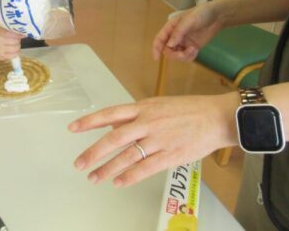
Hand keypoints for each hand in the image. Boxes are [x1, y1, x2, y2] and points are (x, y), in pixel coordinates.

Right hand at [0, 26, 21, 59]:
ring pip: (16, 48)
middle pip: (15, 41)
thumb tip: (21, 30)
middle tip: (16, 39)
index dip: (18, 33)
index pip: (11, 33)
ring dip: (17, 46)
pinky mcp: (1, 57)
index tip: (21, 33)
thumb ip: (7, 29)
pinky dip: (15, 53)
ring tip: (14, 44)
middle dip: (18, 40)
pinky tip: (13, 50)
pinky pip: (13, 55)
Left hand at [69, 94, 238, 186]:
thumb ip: (134, 116)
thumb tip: (113, 125)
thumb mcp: (157, 105)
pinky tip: (118, 182)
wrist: (216, 117)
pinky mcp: (171, 155)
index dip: (89, 121)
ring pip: (127, 156)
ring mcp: (159, 139)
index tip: (72, 128)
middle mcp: (147, 122)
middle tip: (79, 164)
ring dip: (108, 169)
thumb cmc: (187, 110)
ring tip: (94, 177)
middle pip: (114, 138)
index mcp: (143, 107)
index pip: (110, 113)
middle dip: (93, 152)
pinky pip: (146, 168)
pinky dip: (130, 176)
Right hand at [152, 3, 224, 61]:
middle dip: (175, 55)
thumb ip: (178, 32)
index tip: (156, 58)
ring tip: (194, 50)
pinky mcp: (192, 47)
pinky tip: (196, 51)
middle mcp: (175, 36)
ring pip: (177, 55)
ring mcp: (183, 42)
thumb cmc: (201, 13)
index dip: (156, 48)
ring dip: (184, 56)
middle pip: (167, 50)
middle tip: (184, 53)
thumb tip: (169, 45)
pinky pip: (186, 56)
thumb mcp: (189, 20)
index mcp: (170, 27)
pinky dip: (190, 57)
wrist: (218, 16)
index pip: (159, 39)